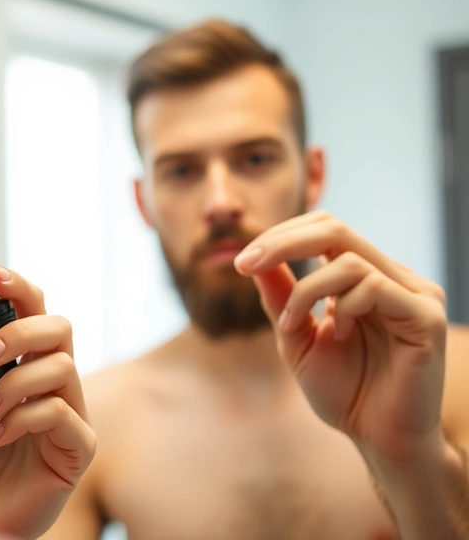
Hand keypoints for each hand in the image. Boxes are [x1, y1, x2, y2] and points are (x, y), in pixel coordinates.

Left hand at [0, 266, 94, 538]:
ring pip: (61, 368)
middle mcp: (50, 386)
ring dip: (16, 384)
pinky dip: (27, 417)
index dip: (18, 289)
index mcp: (20, 369)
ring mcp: (68, 417)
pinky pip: (64, 414)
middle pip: (60, 329)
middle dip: (23, 330)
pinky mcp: (77, 450)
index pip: (33, 316)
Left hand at [235, 211, 447, 462]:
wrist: (379, 439)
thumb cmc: (345, 392)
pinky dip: (342, 307)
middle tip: (247, 264)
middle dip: (283, 242)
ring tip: (293, 326)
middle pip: (335, 229)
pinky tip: (336, 335)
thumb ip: (280, 298)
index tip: (241, 262)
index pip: (323, 231)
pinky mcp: (427, 316)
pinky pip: (375, 287)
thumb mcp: (297, 339)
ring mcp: (414, 294)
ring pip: (348, 260)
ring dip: (306, 292)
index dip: (280, 236)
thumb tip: (254, 258)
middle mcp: (392, 277)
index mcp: (364, 277)